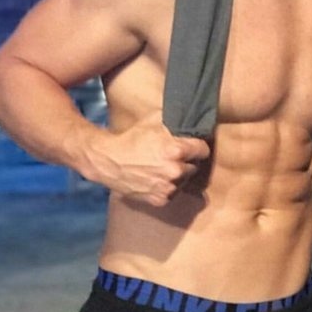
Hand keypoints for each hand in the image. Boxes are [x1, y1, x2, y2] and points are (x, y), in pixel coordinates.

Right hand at [84, 112, 210, 206]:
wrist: (108, 160)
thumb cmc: (131, 138)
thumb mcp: (153, 120)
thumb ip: (175, 118)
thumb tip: (190, 113)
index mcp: (177, 150)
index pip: (203, 150)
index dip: (197, 146)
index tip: (192, 146)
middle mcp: (175, 170)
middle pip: (194, 166)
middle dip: (186, 161)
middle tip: (173, 157)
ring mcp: (168, 187)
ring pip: (183, 180)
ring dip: (177, 175)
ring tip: (163, 168)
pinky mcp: (160, 199)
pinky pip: (172, 193)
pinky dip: (166, 187)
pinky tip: (156, 179)